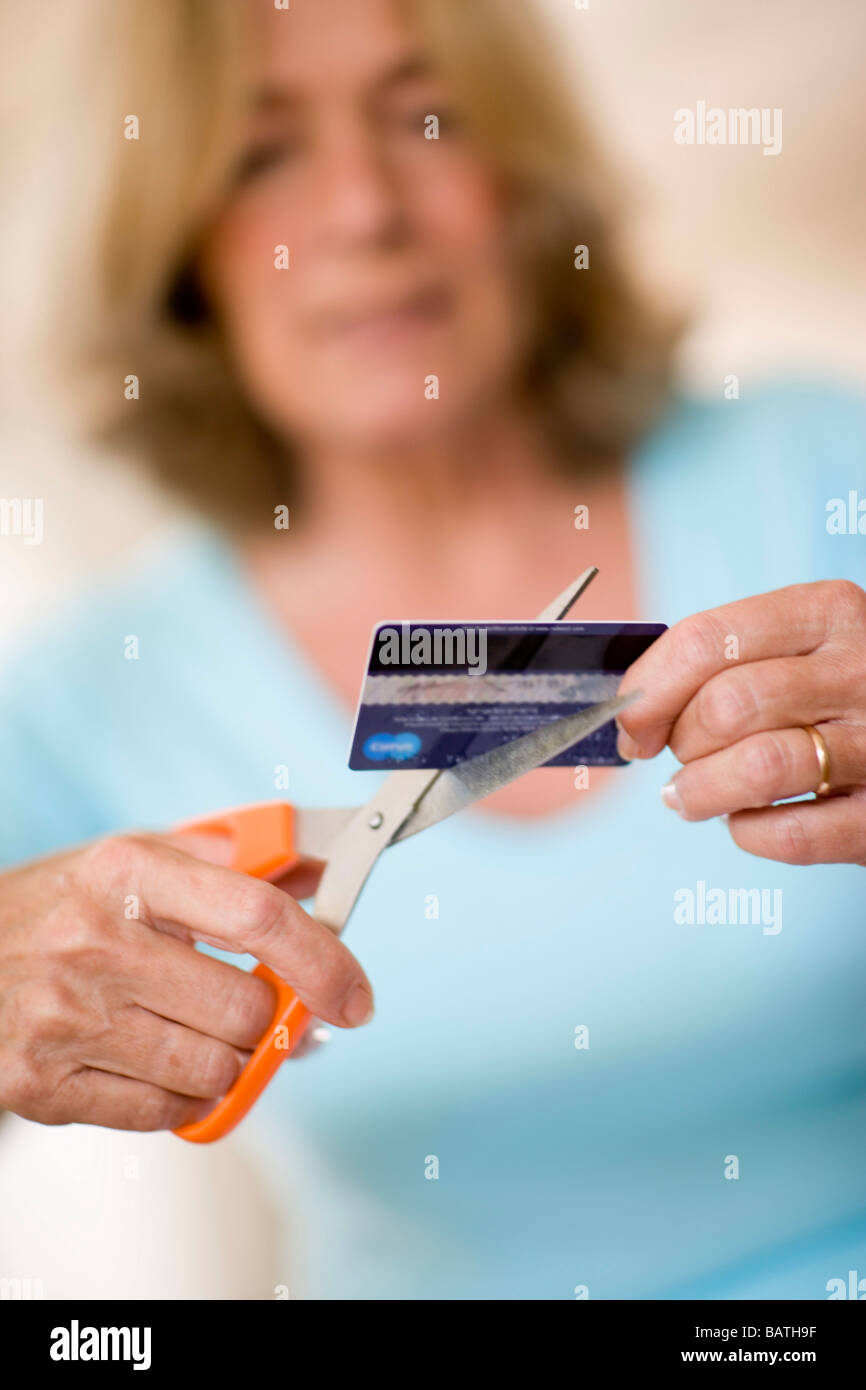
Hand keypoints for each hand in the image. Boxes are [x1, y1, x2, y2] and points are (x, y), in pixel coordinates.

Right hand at [0, 833, 373, 1129]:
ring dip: (229, 1061)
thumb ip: (230, 863)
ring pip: (213, 1071)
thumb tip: (323, 873)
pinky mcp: (42, 1086)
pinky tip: (162, 1063)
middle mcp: (94, 942)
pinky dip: (183, 1099)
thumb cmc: (63, 906)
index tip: (354, 995)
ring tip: (199, 1031)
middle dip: (267, 1017)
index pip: (258, 916)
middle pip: (245, 1008)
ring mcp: (65, 1018)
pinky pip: (164, 1116)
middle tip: (252, 1007)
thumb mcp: (136, 859)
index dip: (325, 961)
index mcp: (127, 872)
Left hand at [616, 580, 865, 865]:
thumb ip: (725, 659)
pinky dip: (750, 833)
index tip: (631, 724)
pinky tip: (747, 822)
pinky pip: (795, 833)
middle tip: (679, 758)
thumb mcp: (801, 645)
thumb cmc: (840, 691)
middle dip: (680, 742)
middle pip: (728, 705)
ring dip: (703, 792)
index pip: (707, 641)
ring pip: (760, 767)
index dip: (648, 690)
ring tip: (691, 798)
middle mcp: (861, 668)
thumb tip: (632, 708)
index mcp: (828, 612)